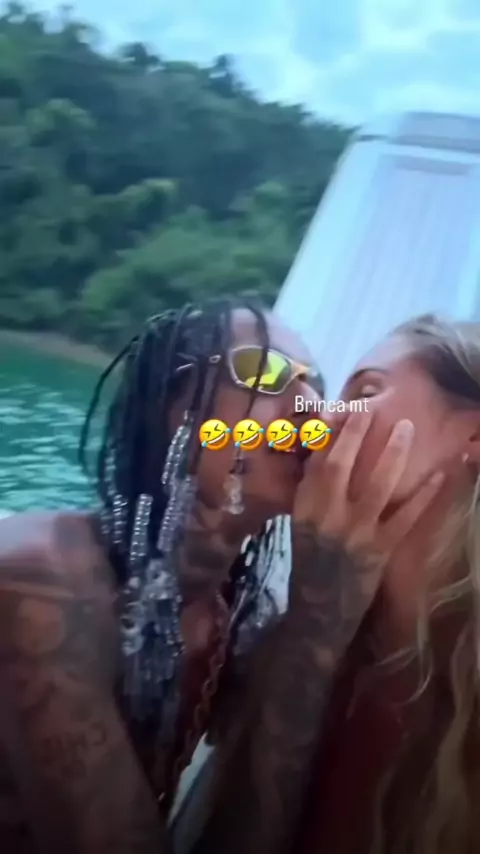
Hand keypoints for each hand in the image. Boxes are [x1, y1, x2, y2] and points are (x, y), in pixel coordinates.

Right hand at [289, 410, 443, 630]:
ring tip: (406, 429)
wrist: (321, 606)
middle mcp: (327, 516)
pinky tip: (439, 475)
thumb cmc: (310, 559)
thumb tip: (328, 451)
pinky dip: (424, 496)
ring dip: (393, 454)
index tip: (344, 409)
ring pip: (377, 485)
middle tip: (371, 408)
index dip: (330, 433)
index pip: (316, 461)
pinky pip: (406, 517)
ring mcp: (356, 533)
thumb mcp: (301, 521)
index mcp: (304, 507)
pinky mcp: (380, 549)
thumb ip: (313, 489)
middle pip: (341, 465)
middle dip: (356, 434)